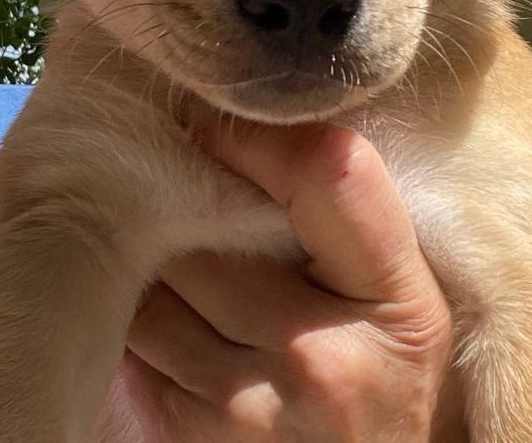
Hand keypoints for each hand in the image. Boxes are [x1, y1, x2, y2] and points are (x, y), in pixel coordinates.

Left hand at [125, 117, 453, 441]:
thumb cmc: (383, 362)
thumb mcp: (400, 286)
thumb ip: (345, 210)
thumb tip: (240, 120)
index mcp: (396, 300)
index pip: (326, 171)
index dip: (258, 134)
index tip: (215, 123)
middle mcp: (324, 360)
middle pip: (213, 226)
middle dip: (190, 201)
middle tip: (184, 184)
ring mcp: (251, 411)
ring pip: (156, 284)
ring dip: (155, 260)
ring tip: (180, 255)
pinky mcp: (188, 442)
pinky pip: (131, 342)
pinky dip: (139, 315)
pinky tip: (171, 312)